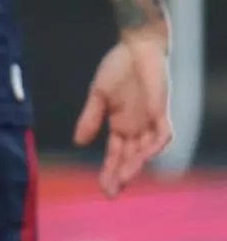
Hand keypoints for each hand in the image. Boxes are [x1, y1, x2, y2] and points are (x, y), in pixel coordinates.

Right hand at [74, 30, 171, 196]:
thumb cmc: (117, 68)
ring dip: (135, 165)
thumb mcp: (98, 96)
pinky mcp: (161, 110)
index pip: (115, 155)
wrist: (136, 47)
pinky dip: (154, 145)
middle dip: (120, 175)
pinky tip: (144, 155)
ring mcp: (149, 121)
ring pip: (145, 151)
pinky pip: (162, 134)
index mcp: (121, 125)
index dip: (109, 171)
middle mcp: (136, 128)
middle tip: (110, 192)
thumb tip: (78, 143)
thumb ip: (90, 119)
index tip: (102, 188)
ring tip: (122, 178)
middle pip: (129, 158)